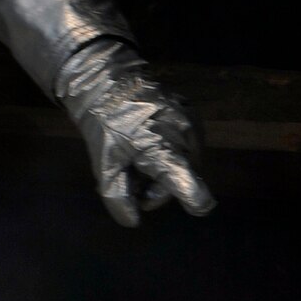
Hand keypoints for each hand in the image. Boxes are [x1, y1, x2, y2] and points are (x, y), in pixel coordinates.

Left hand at [57, 39, 215, 227]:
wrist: (107, 79)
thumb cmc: (104, 123)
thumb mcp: (103, 162)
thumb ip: (117, 195)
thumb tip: (133, 222)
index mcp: (165, 151)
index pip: (191, 185)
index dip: (194, 201)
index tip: (197, 207)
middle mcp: (187, 138)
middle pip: (181, 179)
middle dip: (156, 186)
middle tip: (130, 176)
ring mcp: (193, 124)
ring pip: (184, 163)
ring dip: (162, 168)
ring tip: (134, 156)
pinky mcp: (193, 114)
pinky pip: (185, 145)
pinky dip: (169, 150)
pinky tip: (146, 142)